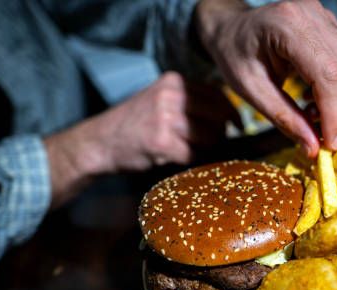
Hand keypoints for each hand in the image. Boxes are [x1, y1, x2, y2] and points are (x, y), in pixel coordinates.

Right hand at [44, 71, 238, 207]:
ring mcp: (165, 119)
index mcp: (173, 82)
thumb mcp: (160, 99)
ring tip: (186, 149)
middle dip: (220, 133)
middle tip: (210, 143)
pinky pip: (194, 155)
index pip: (217, 94)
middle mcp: (170, 96)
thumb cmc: (134, 124)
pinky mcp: (161, 143)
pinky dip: (191, 160)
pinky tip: (176, 157)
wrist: (98, 142)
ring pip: (210, 137)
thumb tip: (228, 113)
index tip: (237, 125)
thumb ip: (189, 101)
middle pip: (218, 116)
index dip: (231, 112)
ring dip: (204, 149)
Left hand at [195, 0, 336, 156]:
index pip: (328, 73)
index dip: (336, 114)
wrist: (232, 27)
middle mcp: (313, 16)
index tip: (331, 145)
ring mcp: (326, 19)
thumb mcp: (251, 90)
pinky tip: (322, 106)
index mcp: (287, 26)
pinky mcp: (333, 28)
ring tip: (329, 130)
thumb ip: (284, 117)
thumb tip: (313, 147)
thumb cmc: (234, 53)